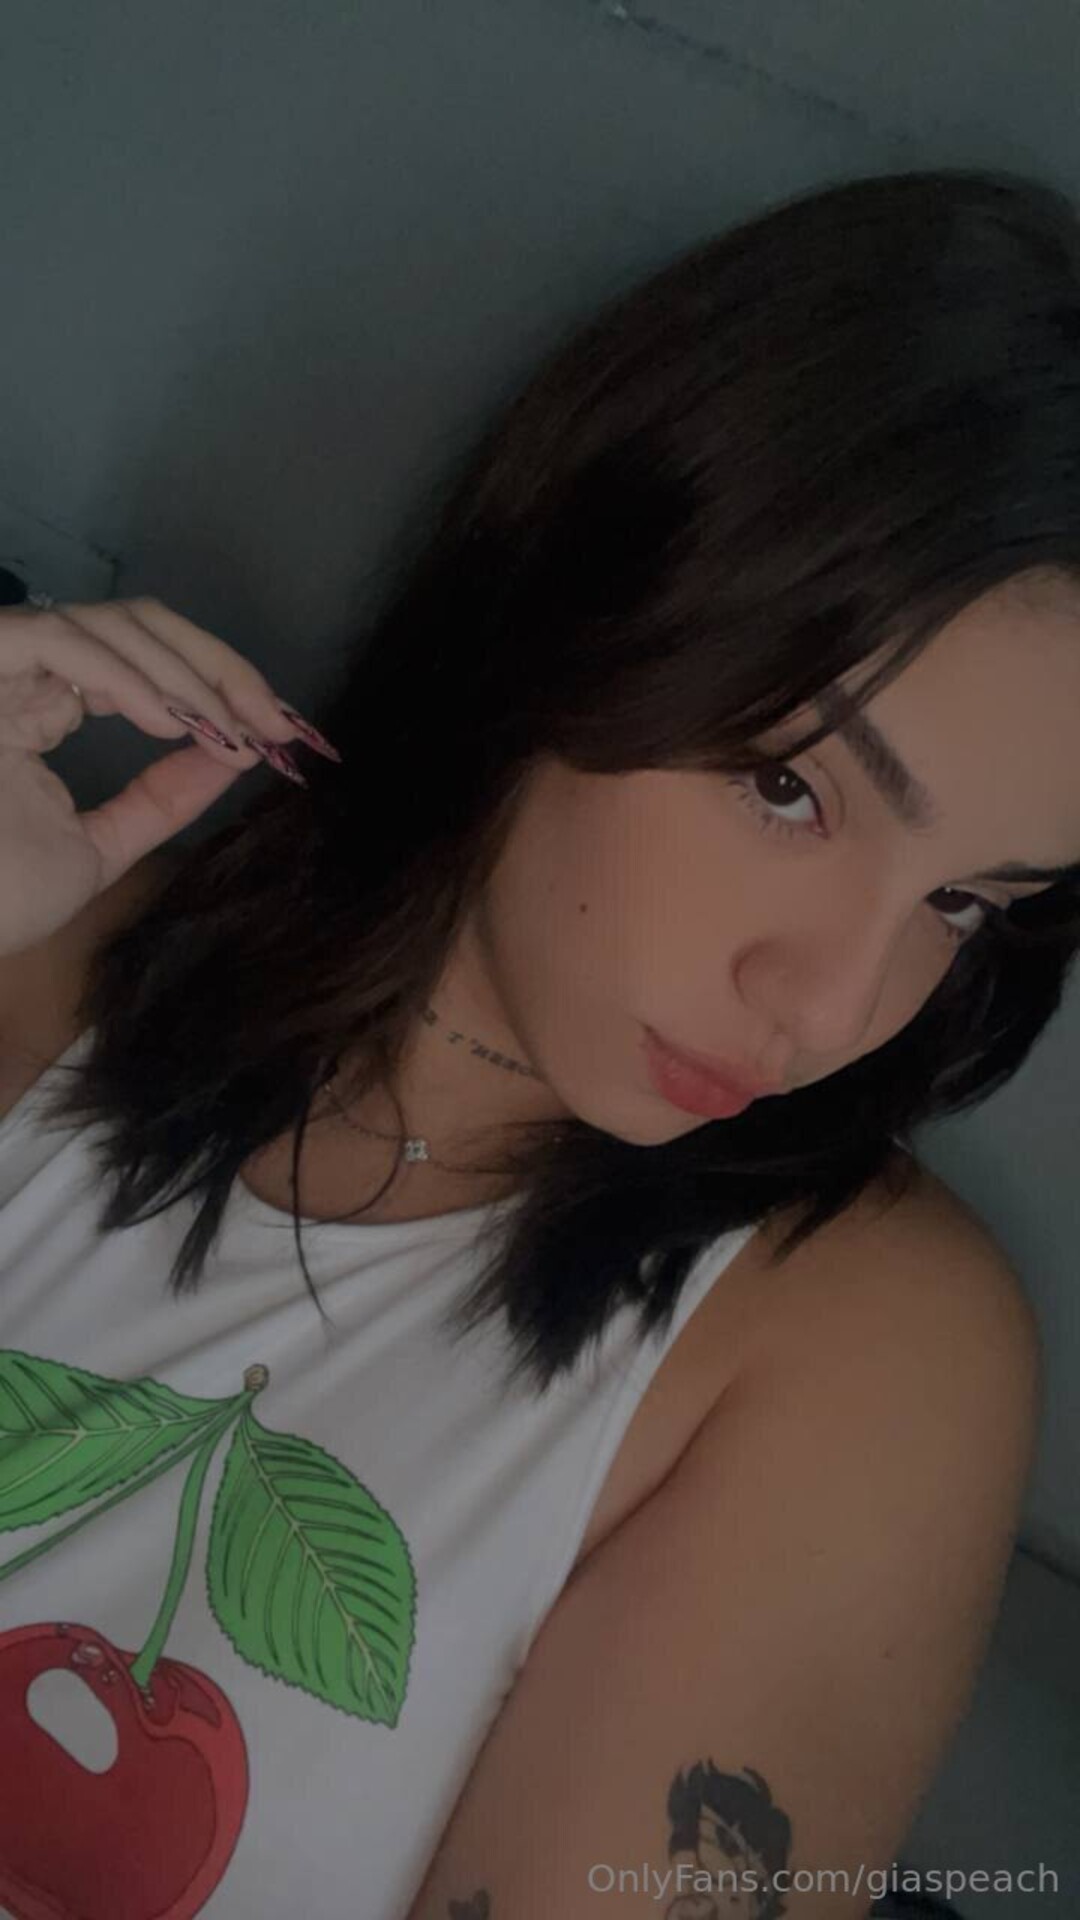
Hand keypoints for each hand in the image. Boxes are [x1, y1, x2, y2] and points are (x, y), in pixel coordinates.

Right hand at [0, 594, 313, 956]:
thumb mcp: (98, 847)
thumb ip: (160, 801)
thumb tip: (236, 758)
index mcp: (42, 705)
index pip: (142, 659)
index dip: (217, 683)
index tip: (278, 732)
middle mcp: (20, 673)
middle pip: (136, 624)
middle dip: (218, 666)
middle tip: (274, 721)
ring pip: (106, 623)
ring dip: (183, 675)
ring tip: (226, 732)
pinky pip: (59, 640)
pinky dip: (125, 676)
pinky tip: (167, 722)